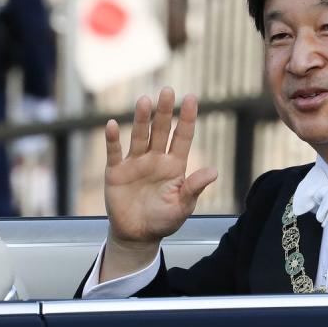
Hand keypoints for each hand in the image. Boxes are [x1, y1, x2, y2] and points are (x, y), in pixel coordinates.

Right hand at [104, 88, 217, 246]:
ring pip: (140, 136)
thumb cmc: (164, 220)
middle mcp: (156, 159)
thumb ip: (194, 188)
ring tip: (145, 101)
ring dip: (142, 119)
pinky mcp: (116, 172)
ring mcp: (135, 163)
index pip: (182, 136)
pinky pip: (115, 152)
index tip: (192, 97)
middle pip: (161, 130)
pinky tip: (113, 124)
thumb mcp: (183, 206)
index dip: (187, 118)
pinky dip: (113, 139)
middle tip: (167, 90)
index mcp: (175, 165)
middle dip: (164, 111)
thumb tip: (214, 171)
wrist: (137, 236)